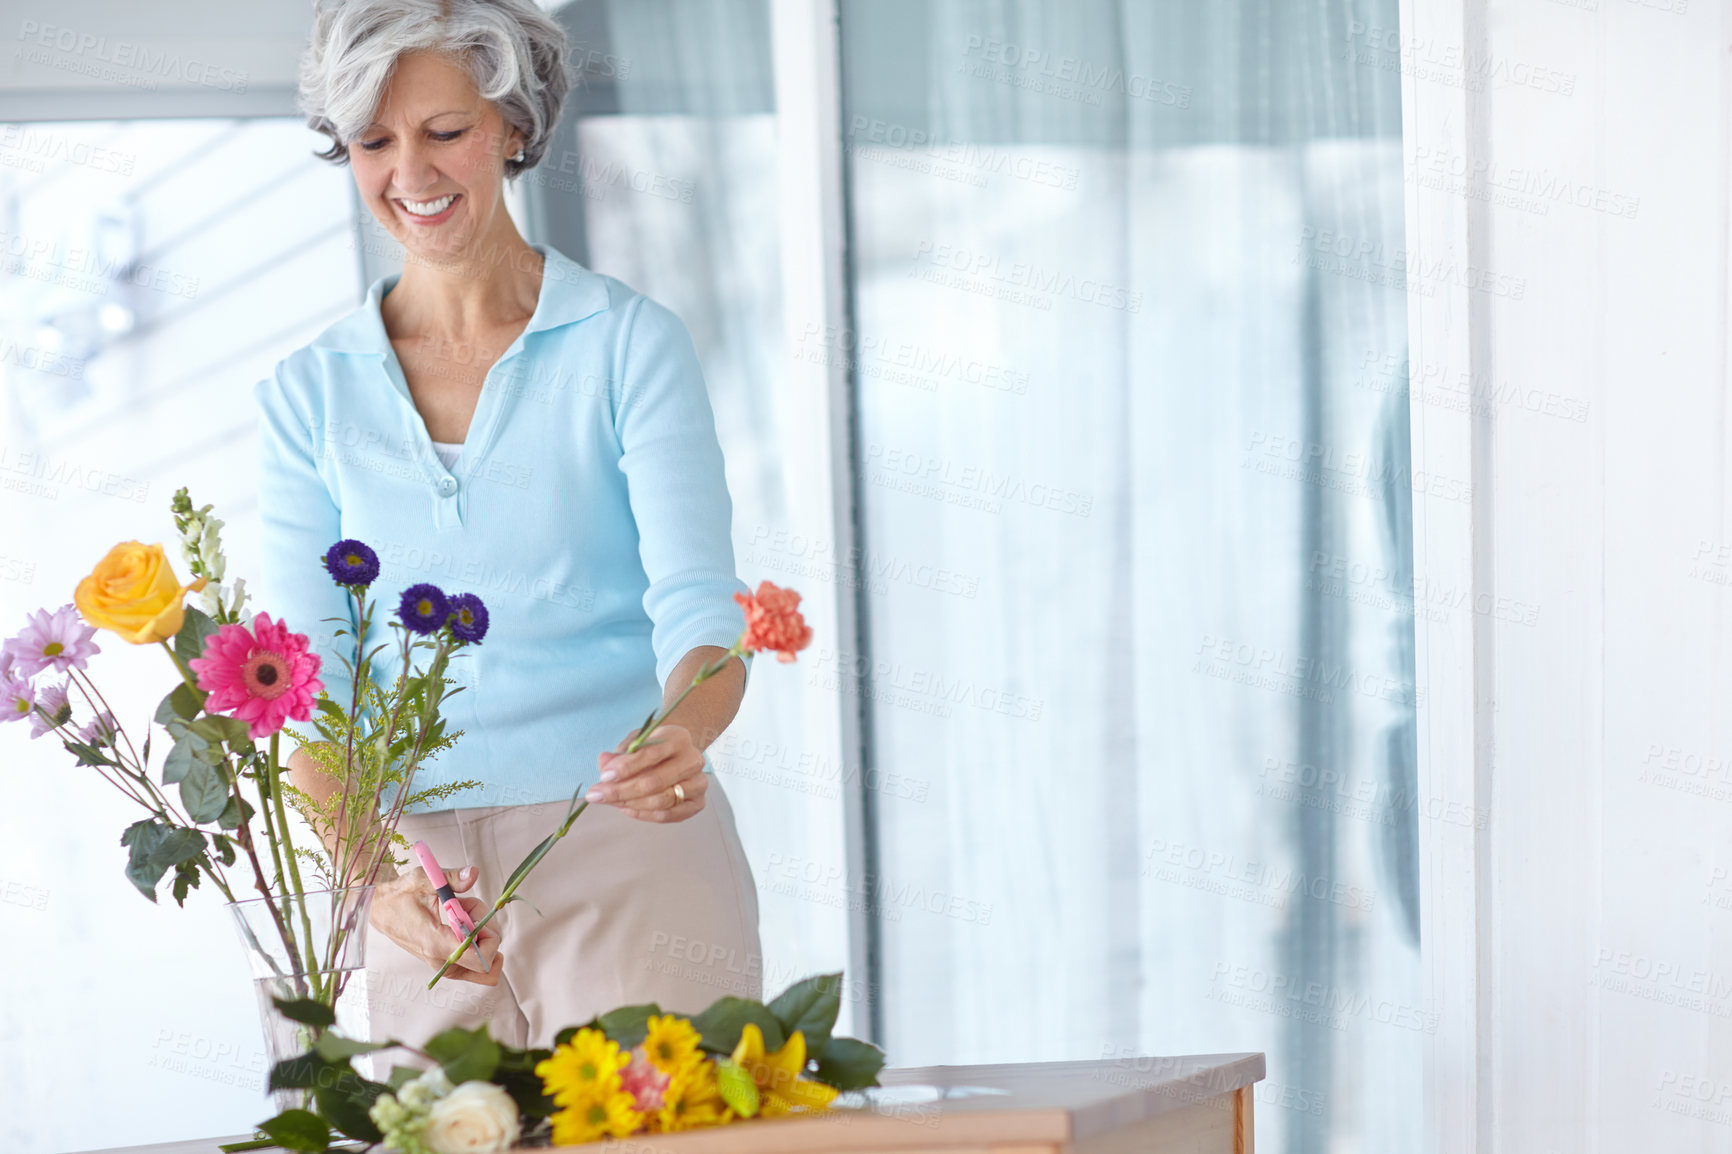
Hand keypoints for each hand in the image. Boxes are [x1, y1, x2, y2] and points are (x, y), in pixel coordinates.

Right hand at [368, 862, 502, 984]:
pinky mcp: (441, 962)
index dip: (490, 939)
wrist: (380, 908)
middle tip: (471, 910)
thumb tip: (473, 873)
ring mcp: (440, 964)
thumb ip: (451, 878)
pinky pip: (470, 963)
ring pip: (481, 967)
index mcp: (436, 943)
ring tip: (464, 913)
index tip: (479, 915)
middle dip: (489, 935)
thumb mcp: (424, 880)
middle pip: (486, 967)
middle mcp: (439, 960)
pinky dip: (475, 943)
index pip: (479, 959)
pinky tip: (462, 921)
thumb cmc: (400, 895)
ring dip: (482, 937)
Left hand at [588, 723, 707, 822]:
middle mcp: (693, 761)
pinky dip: (643, 814)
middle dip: (621, 791)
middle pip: (654, 782)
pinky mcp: (698, 802)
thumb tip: (604, 762)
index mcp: (679, 739)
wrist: (680, 753)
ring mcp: (698, 783)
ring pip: (660, 801)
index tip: (604, 776)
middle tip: (597, 795)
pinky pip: (668, 815)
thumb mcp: (637, 741)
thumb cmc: (655, 746)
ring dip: (629, 804)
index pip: (651, 755)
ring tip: (609, 801)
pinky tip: (626, 808)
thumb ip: (621, 753)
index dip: (625, 767)